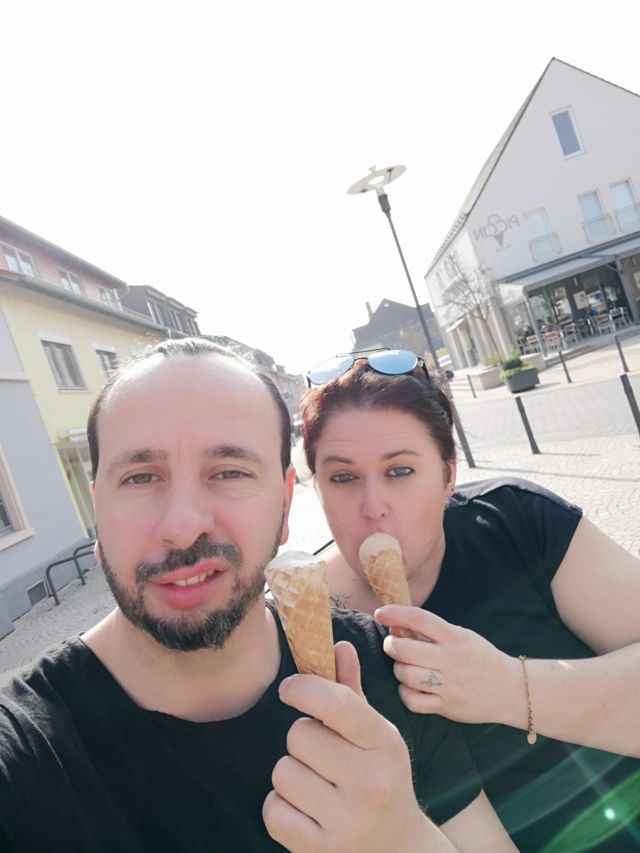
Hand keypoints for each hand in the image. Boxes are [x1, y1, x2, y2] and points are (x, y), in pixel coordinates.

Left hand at [263, 640, 433, 851]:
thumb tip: (337, 646)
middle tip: (322, 756)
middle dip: (303, 740)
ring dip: (291, 774)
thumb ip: (352, 693)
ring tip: (317, 786)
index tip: (290, 689)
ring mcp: (345, 821)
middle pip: (300, 735)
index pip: (337, 703)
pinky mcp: (320, 850)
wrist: (398, 850)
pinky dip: (280, 808)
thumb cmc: (382, 781)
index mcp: (384, 745)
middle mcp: (369, 782)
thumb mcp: (376, 737)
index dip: (304, 688)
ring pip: (282, 771)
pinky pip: (273, 810)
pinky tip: (306, 811)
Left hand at [375, 605, 518, 724]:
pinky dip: (405, 693)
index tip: (380, 612)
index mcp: (454, 637)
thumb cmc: (479, 658)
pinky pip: (413, 701)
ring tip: (404, 667)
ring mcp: (449, 684)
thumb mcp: (462, 637)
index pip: (418, 618)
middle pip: (405, 649)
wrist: (510, 689)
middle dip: (391, 646)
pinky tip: (410, 688)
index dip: (395, 613)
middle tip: (392, 645)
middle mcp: (451, 659)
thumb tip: (397, 627)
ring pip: (406, 675)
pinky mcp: (447, 706)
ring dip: (398, 670)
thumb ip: (434, 633)